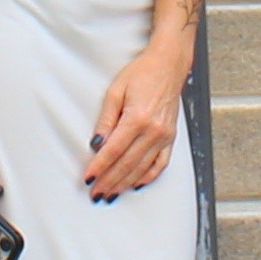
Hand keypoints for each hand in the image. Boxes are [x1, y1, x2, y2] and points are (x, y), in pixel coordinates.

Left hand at [86, 45, 189, 201]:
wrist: (168, 65)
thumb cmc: (141, 73)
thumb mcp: (115, 91)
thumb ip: (106, 119)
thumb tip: (97, 144)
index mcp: (138, 118)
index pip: (113, 150)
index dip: (99, 167)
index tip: (89, 178)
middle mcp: (154, 130)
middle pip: (127, 164)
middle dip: (109, 181)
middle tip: (96, 193)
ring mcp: (165, 136)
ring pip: (142, 168)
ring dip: (125, 183)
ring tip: (111, 194)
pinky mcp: (171, 138)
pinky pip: (160, 164)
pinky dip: (147, 177)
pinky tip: (136, 184)